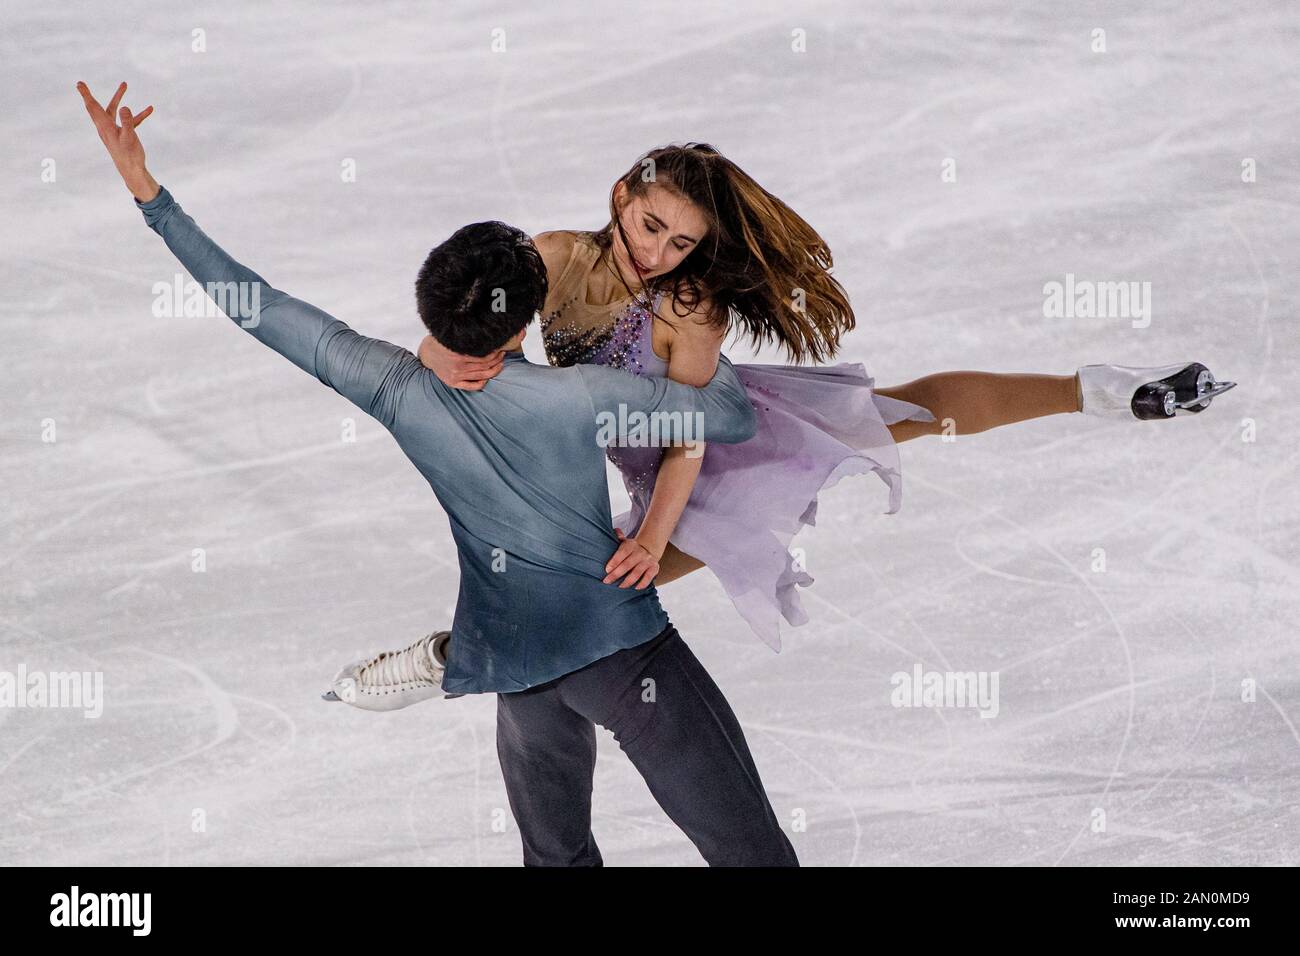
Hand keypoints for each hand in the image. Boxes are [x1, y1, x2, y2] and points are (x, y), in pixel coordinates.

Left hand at [76, 80, 157, 200]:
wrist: (132, 170)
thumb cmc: (129, 154)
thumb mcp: (130, 137)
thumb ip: (127, 122)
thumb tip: (125, 107)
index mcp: (105, 126)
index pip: (93, 107)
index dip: (86, 95)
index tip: (79, 84)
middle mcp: (106, 127)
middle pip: (97, 107)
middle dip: (90, 95)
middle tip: (80, 84)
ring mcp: (114, 130)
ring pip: (112, 110)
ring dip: (118, 98)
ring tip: (125, 84)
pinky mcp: (123, 134)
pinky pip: (128, 120)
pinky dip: (137, 114)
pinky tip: (149, 110)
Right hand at [418, 334, 504, 390]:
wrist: (427, 354)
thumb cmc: (441, 342)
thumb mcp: (452, 336)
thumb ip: (466, 337)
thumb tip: (484, 329)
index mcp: (457, 353)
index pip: (484, 355)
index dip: (495, 352)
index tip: (501, 347)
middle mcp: (457, 366)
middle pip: (485, 365)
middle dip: (497, 359)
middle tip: (502, 354)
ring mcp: (456, 376)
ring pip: (482, 376)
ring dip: (494, 370)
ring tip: (500, 363)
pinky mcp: (453, 383)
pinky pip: (472, 386)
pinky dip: (483, 382)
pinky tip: (488, 377)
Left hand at [602, 528, 659, 588]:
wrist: (650, 549)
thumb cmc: (631, 549)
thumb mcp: (625, 542)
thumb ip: (619, 537)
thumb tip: (615, 530)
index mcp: (631, 545)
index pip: (622, 553)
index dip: (614, 561)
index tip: (606, 570)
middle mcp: (640, 553)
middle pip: (627, 564)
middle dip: (616, 574)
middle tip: (607, 581)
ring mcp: (648, 561)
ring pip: (637, 572)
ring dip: (627, 581)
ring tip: (619, 587)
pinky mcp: (654, 568)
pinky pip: (649, 577)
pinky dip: (642, 583)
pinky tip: (635, 588)